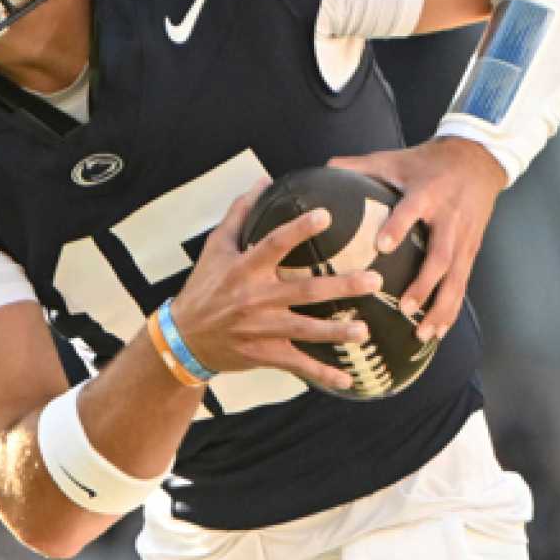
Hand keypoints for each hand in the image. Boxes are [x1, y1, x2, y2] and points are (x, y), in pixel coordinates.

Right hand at [171, 181, 384, 391]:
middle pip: (304, 291)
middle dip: (341, 287)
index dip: (299, 229)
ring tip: (365, 331)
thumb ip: (240, 213)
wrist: (185, 337)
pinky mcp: (264, 354)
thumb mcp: (216, 247)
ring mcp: (261, 329)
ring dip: (337, 332)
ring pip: (306, 330)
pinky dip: (322, 374)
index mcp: (244, 268)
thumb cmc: (205, 286)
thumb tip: (263, 180)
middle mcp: (254, 298)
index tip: (326, 215)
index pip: (274, 244)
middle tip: (374, 280)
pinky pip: (297, 364)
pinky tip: (348, 379)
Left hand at [329, 137, 505, 341]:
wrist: (478, 158)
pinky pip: (462, 284)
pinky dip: (451, 309)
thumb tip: (322, 169)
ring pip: (456, 277)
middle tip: (404, 307)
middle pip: (440, 255)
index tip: (381, 246)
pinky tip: (438, 332)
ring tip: (422, 332)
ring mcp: (464, 237)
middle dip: (424, 284)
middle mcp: (448, 218)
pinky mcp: (472, 250)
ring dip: (440, 307)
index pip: (412, 210)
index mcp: (427, 193)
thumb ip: (359, 165)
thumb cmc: (428, 161)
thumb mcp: (395, 158)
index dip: (399, 226)